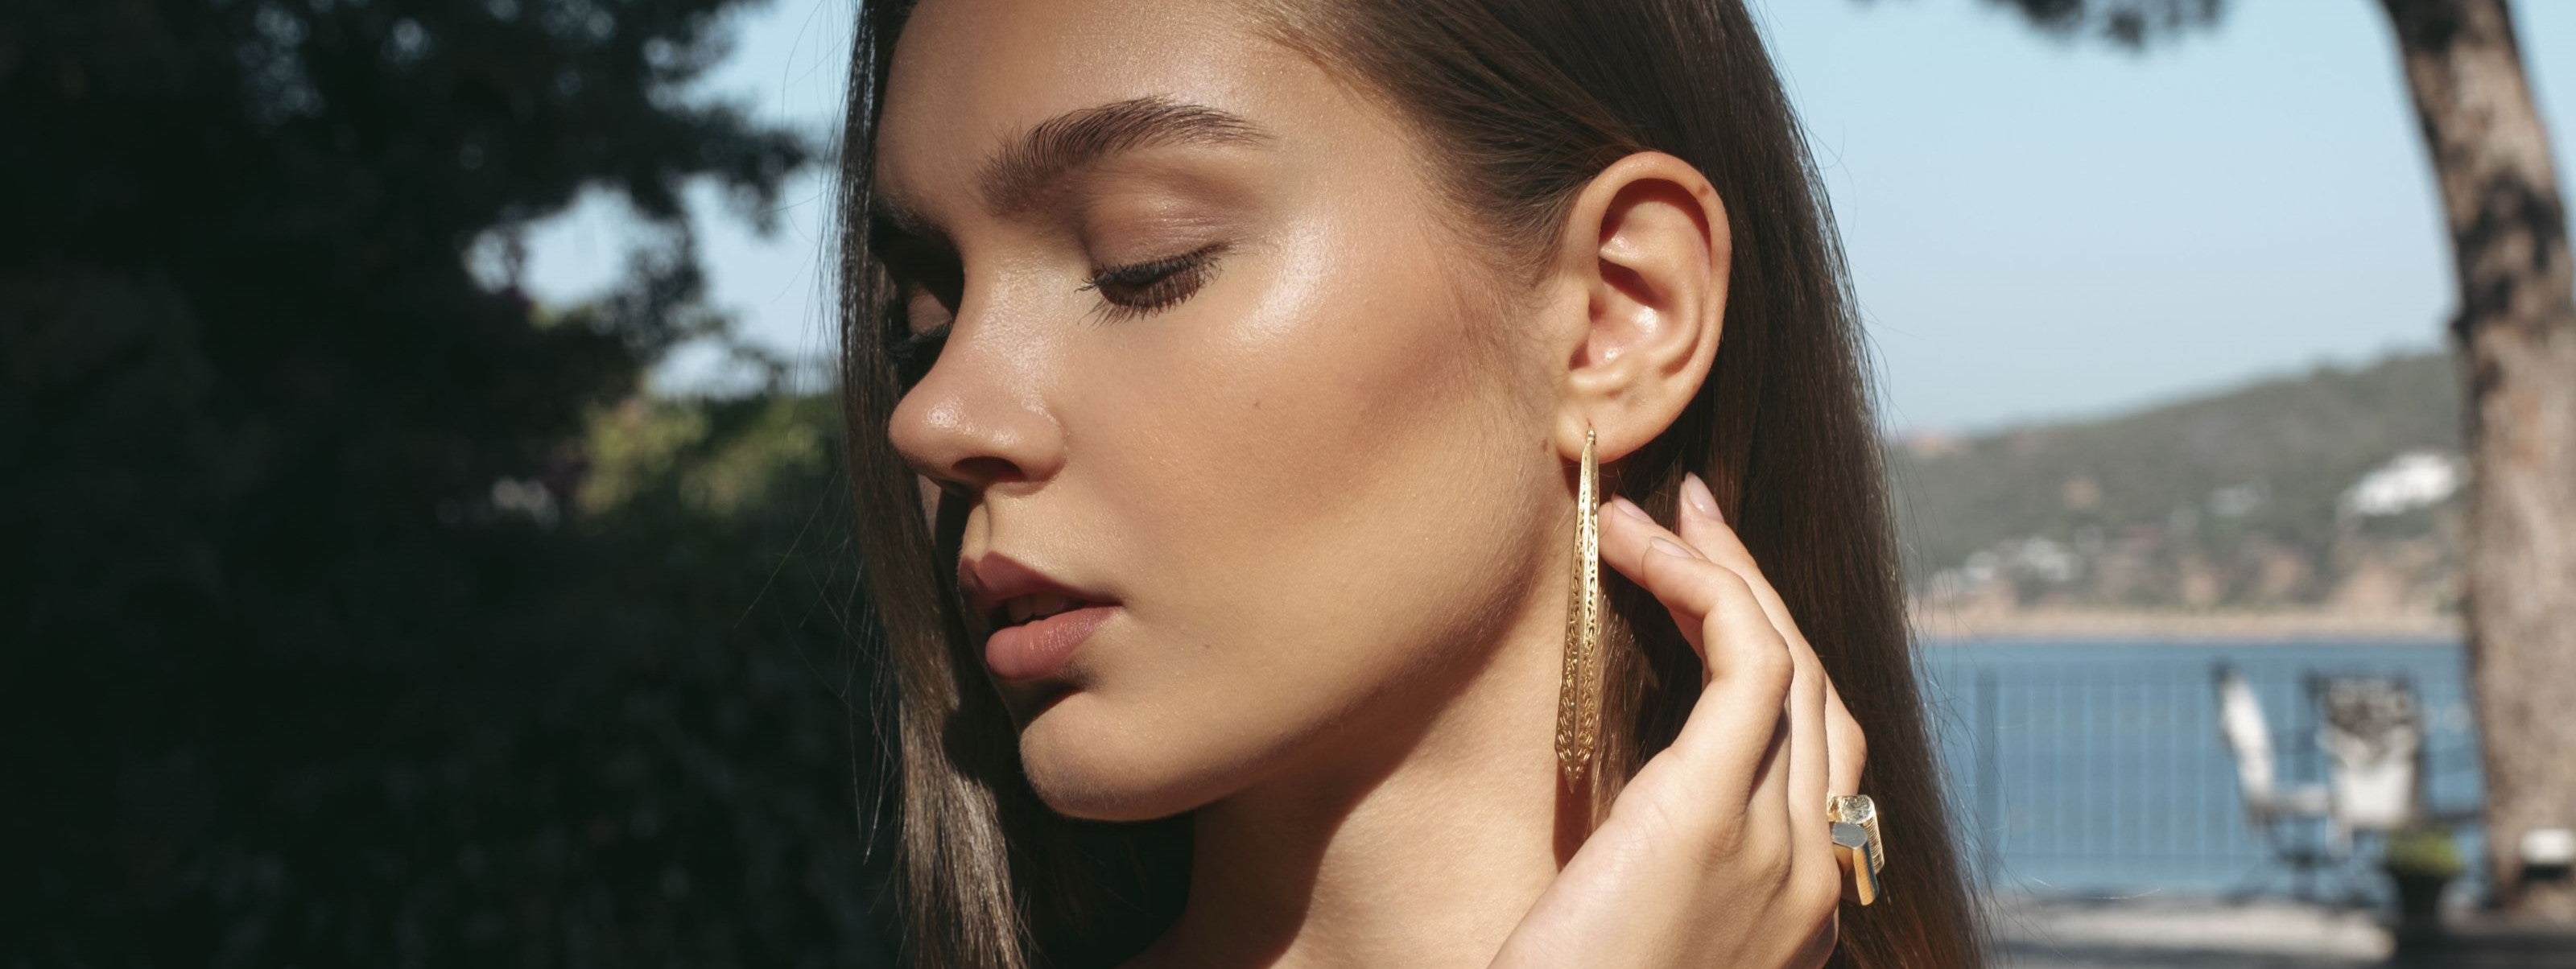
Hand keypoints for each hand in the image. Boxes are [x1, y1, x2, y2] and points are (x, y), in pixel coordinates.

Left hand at [1490, 472, 1866, 968]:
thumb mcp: (1624, 927)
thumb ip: (1647, 864)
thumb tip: (1613, 803)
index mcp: (1795, 906)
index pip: (1814, 749)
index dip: (1769, 653)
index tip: (1705, 587)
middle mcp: (1810, 872)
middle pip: (1818, 691)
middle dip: (1759, 590)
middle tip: (1695, 515)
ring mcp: (1778, 843)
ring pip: (1790, 659)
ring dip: (1728, 569)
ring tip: (1662, 512)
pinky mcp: (1714, 814)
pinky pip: (1747, 659)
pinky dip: (1706, 585)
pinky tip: (1643, 548)